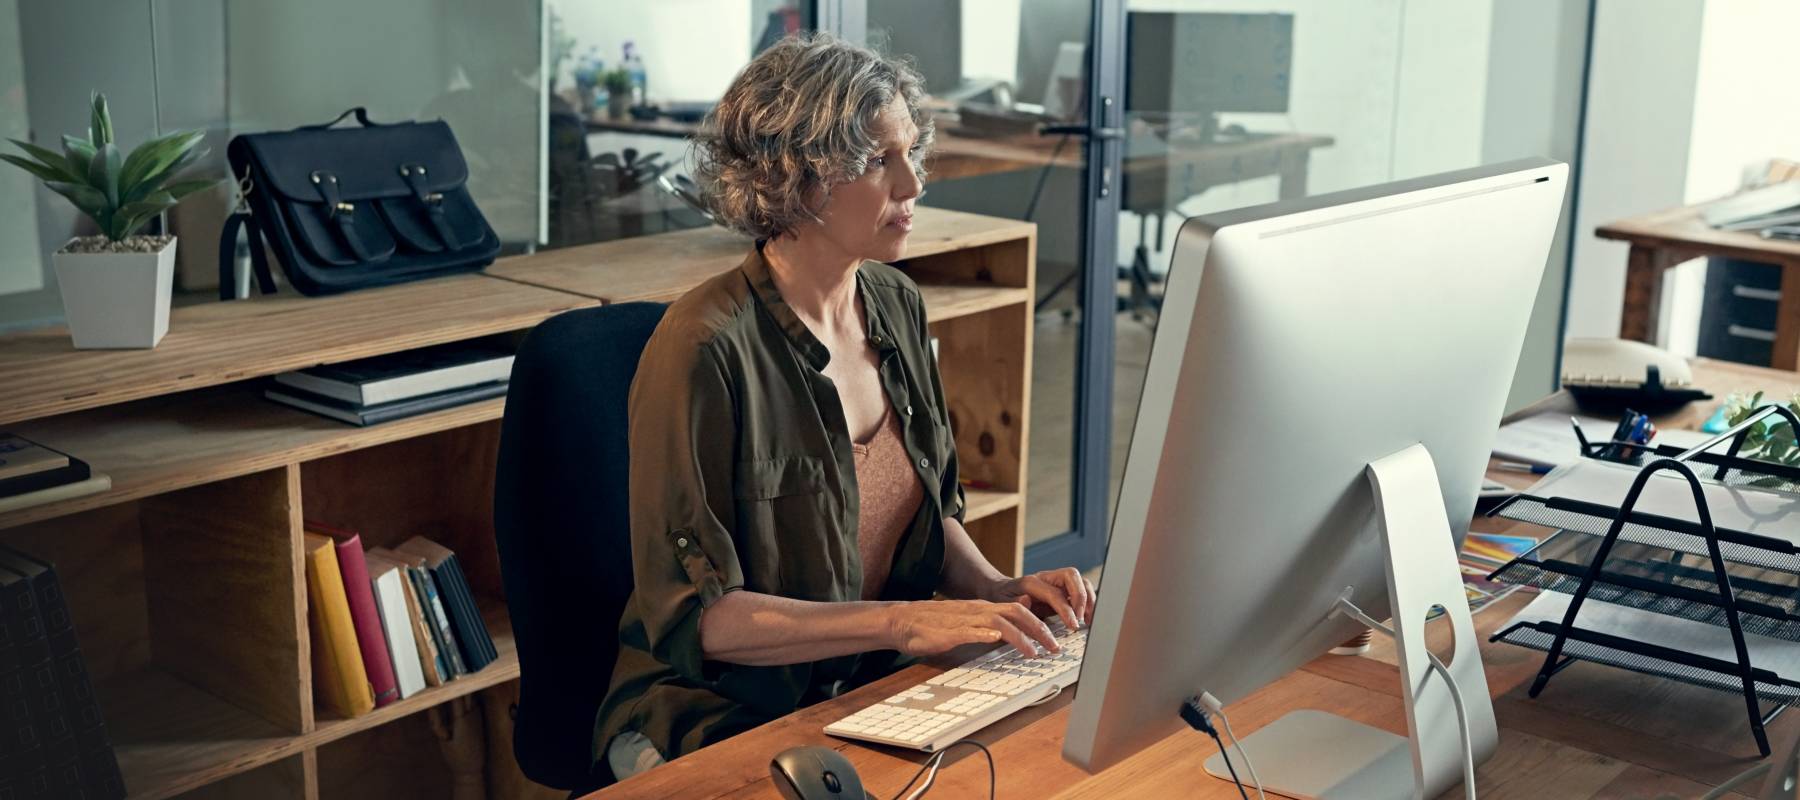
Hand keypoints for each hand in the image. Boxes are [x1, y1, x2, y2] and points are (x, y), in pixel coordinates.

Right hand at [887, 599, 1061, 657]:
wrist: (903, 621)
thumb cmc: (934, 626)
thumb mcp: (967, 624)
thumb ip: (987, 627)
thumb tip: (1008, 634)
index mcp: (984, 610)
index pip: (1020, 610)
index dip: (1041, 622)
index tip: (1056, 638)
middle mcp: (978, 611)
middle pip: (1017, 612)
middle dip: (1040, 629)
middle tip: (1055, 647)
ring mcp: (964, 620)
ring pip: (998, 621)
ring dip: (1019, 636)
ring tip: (1034, 652)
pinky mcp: (948, 631)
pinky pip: (969, 630)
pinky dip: (984, 633)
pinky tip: (995, 639)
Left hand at [984, 567, 1095, 630]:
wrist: (1000, 591)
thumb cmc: (1001, 599)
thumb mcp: (1001, 604)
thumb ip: (1014, 604)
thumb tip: (1026, 601)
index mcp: (1032, 582)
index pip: (1055, 592)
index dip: (1066, 609)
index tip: (1073, 625)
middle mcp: (1047, 578)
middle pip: (1072, 576)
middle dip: (1081, 598)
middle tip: (1082, 619)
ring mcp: (1056, 582)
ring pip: (1080, 581)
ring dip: (1089, 599)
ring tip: (1089, 620)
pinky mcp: (1062, 590)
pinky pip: (1081, 591)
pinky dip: (1088, 603)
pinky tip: (1088, 618)